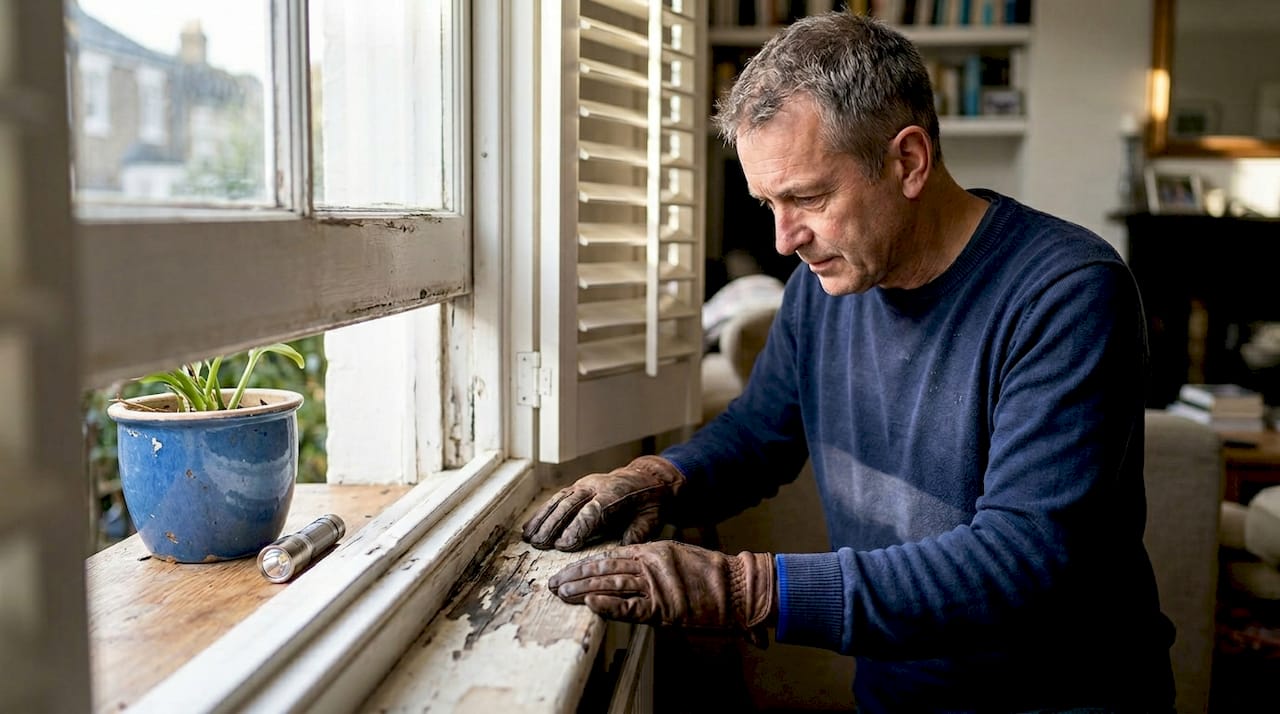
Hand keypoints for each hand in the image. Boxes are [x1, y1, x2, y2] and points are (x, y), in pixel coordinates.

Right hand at [521, 455, 683, 550]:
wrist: (647, 479)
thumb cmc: (650, 503)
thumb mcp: (652, 518)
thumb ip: (640, 531)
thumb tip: (626, 545)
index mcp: (615, 494)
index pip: (593, 512)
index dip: (577, 528)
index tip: (562, 546)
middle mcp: (596, 486)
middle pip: (570, 505)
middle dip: (553, 525)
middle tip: (539, 544)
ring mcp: (584, 484)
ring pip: (559, 500)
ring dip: (542, 519)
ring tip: (529, 537)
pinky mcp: (577, 486)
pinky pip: (557, 498)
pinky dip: (542, 512)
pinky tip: (529, 527)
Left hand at [548, 540, 775, 645]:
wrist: (741, 588)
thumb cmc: (716, 576)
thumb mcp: (681, 559)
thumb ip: (658, 564)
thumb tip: (634, 570)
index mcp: (655, 550)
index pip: (612, 555)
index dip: (587, 563)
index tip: (568, 570)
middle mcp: (651, 563)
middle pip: (604, 568)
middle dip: (576, 575)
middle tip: (554, 582)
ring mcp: (656, 585)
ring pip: (610, 585)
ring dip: (582, 589)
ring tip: (561, 592)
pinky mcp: (664, 608)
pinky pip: (628, 607)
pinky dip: (606, 606)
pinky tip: (587, 604)